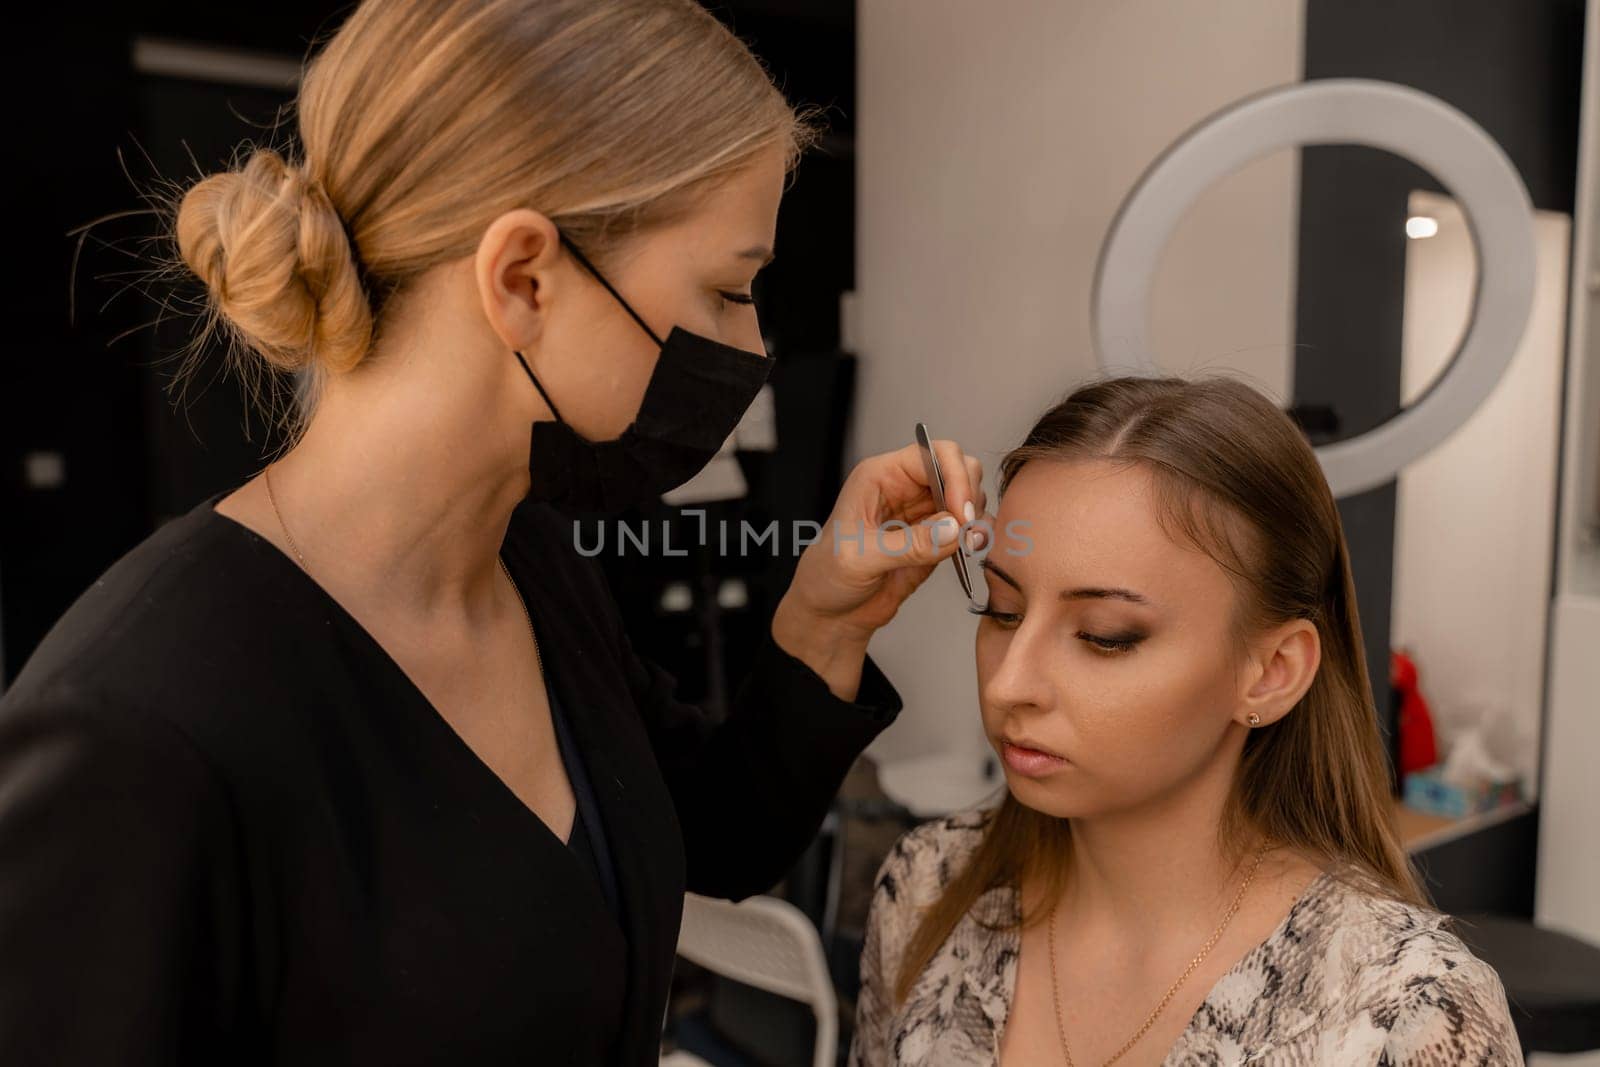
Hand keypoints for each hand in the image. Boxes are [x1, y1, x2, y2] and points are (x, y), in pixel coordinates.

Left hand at [772, 437, 989, 679]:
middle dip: (970, 495)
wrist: (831, 613)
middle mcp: (904, 488)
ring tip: (970, 545)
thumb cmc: (828, 577)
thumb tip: (953, 529)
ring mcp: (922, 513)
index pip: (931, 454)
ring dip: (977, 517)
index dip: (954, 476)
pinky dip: (978, 535)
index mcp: (879, 477)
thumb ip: (908, 544)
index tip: (961, 512)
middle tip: (968, 531)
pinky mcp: (935, 539)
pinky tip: (972, 550)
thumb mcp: (860, 559)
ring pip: (968, 496)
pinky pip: (967, 527)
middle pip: (957, 467)